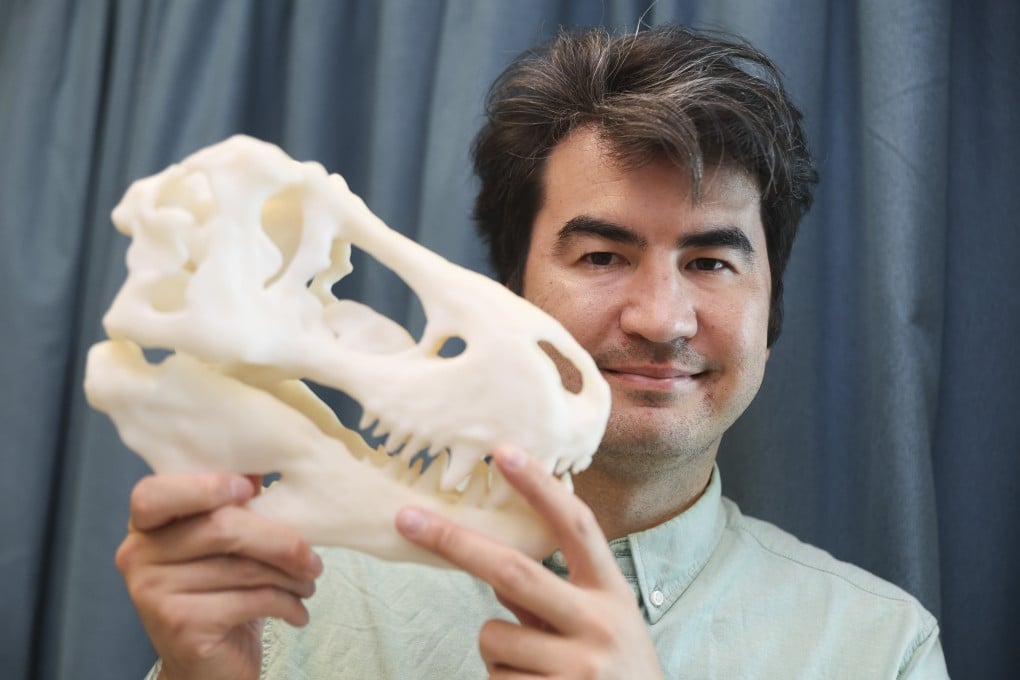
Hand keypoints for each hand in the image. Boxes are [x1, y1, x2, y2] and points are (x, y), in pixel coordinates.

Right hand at [115, 473, 322, 679]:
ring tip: (309, 583)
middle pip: (220, 528)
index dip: (204, 486)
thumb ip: (232, 505)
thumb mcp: (224, 547)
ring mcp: (153, 593)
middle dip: (280, 539)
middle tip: (311, 557)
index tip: (249, 488)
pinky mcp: (180, 625)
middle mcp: (138, 556)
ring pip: (242, 566)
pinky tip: (298, 611)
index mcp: (145, 527)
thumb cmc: (222, 595)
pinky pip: (250, 599)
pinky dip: (287, 603)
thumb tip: (261, 462)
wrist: (208, 670)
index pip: (154, 494)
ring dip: (291, 576)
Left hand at [396, 446, 663, 678]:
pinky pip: (495, 679)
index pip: (577, 527)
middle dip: (454, 542)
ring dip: (496, 649)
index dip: (541, 488)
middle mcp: (599, 624)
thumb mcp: (599, 622)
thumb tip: (487, 560)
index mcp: (612, 593)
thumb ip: (552, 591)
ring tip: (535, 668)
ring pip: (493, 636)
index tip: (504, 451)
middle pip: (513, 572)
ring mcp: (578, 667)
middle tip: (406, 518)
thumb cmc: (614, 670)